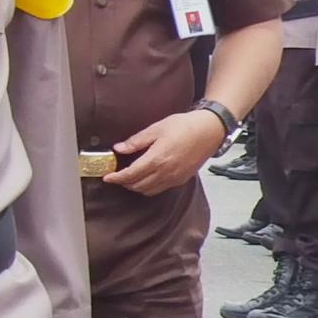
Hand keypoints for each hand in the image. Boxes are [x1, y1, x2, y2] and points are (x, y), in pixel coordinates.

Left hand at [104, 108, 224, 196]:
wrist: (210, 131)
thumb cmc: (184, 126)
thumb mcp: (157, 128)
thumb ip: (136, 141)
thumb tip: (119, 148)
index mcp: (156, 159)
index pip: (130, 175)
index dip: (116, 178)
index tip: (107, 177)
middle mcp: (165, 172)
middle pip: (138, 186)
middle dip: (124, 182)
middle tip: (117, 175)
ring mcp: (174, 178)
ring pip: (149, 191)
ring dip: (137, 186)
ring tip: (131, 177)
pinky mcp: (182, 179)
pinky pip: (161, 188)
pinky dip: (150, 187)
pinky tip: (148, 177)